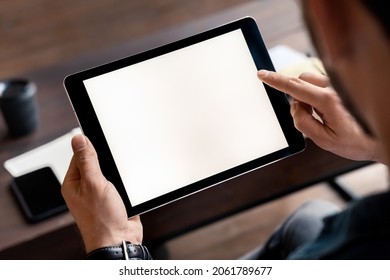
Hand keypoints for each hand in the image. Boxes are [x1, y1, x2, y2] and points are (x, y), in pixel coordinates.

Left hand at [62, 134, 142, 252]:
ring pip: (110, 173)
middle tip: (114, 165)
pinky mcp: (114, 199)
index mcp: (73, 183)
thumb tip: (78, 139)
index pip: (80, 155)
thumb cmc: (102, 220)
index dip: (91, 146)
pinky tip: (127, 186)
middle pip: (96, 163)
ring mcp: (100, 194)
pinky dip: (125, 182)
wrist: (119, 241)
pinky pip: (120, 184)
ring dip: (118, 173)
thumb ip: (87, 160)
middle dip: (108, 161)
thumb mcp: (94, 184)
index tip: (102, 137)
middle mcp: (85, 188)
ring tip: (121, 180)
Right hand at [258, 70, 382, 162]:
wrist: (380, 139)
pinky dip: (316, 94)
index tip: (262, 75)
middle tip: (308, 115)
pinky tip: (328, 110)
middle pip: (302, 80)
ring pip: (310, 80)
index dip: (276, 81)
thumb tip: (295, 106)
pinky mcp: (342, 86)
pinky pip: (321, 83)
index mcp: (329, 101)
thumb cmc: (355, 142)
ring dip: (307, 95)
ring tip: (322, 115)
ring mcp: (340, 85)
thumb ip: (303, 122)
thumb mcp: (323, 140)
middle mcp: (335, 88)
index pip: (295, 87)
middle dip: (296, 95)